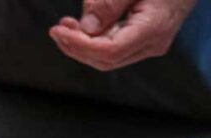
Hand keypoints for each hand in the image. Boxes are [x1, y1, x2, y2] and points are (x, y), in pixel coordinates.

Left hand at [49, 0, 195, 70]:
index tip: (58, 32)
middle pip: (105, 59)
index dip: (79, 45)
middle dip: (76, 47)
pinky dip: (93, 39)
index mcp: (153, 30)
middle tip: (58, 29)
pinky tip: (80, 27)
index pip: (109, 52)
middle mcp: (152, 44)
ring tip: (65, 25)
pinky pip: (113, 47)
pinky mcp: (143, 40)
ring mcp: (149, 44)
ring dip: (81, 44)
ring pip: (107, 57)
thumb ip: (109, 4)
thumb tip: (86, 27)